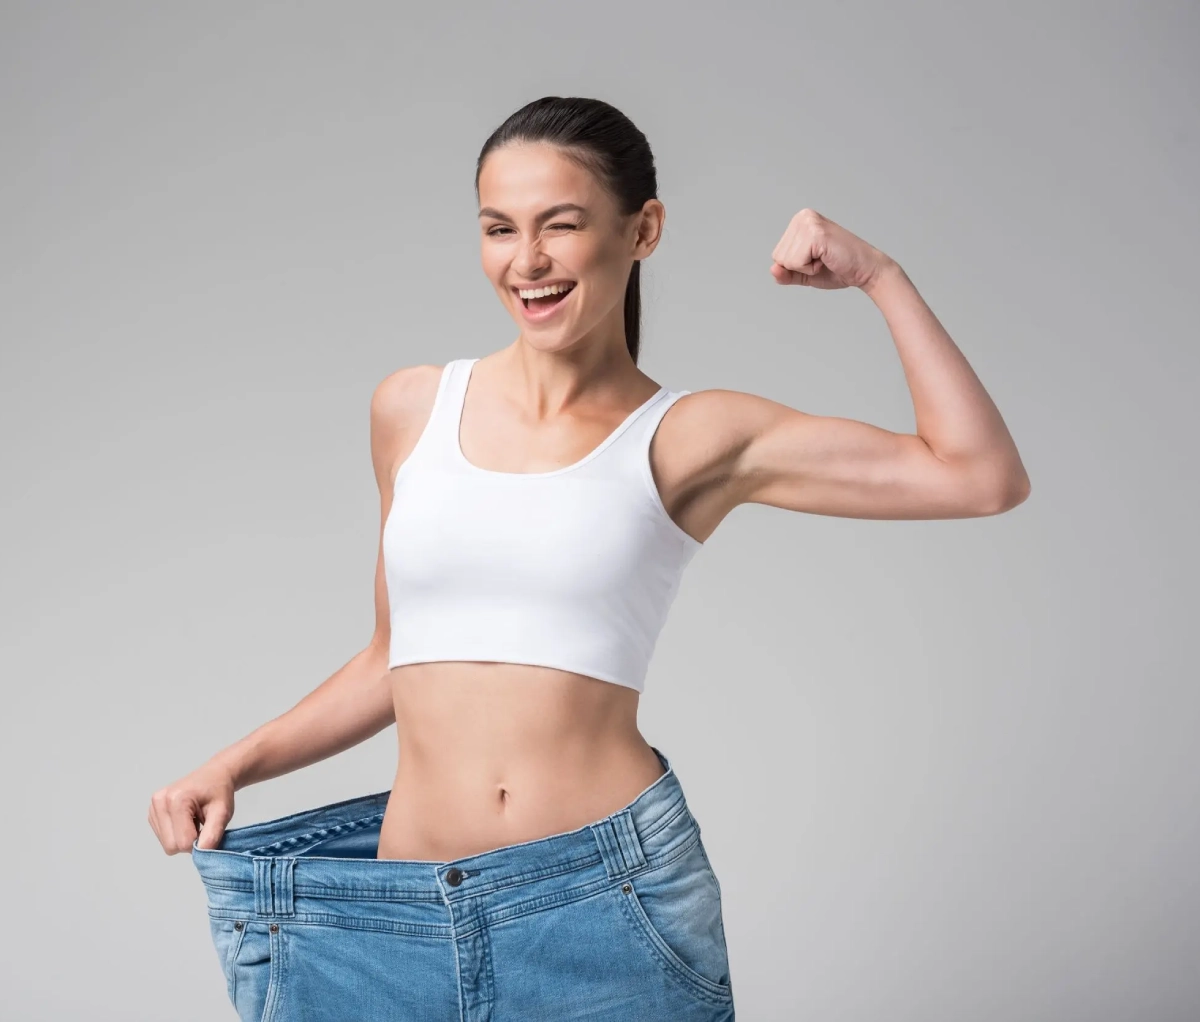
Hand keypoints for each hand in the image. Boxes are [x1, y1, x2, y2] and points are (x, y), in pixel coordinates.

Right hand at [148, 759, 236, 853]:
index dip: (199, 843)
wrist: (214, 775)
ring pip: (166, 844)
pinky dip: (177, 833)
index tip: (209, 829)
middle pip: (170, 846)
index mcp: (176, 800)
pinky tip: (186, 819)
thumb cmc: (219, 791)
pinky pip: (163, 837)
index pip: (182, 843)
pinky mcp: (152, 813)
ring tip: (195, 820)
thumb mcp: (223, 812)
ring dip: (183, 838)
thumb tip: (201, 854)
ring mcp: (153, 807)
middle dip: (189, 842)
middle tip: (203, 826)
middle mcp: (160, 802)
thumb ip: (213, 835)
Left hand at [769, 208, 891, 290]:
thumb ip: (786, 273)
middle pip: (779, 257)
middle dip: (800, 267)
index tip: (817, 259)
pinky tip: (827, 258)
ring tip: (825, 258)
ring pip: (785, 261)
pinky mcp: (815, 233)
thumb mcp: (805, 273)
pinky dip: (811, 268)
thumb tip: (772, 269)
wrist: (865, 270)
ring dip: (806, 267)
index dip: (796, 267)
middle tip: (823, 259)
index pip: (777, 255)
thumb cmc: (838, 269)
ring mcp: (809, 223)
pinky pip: (796, 263)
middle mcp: (802, 217)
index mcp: (799, 221)